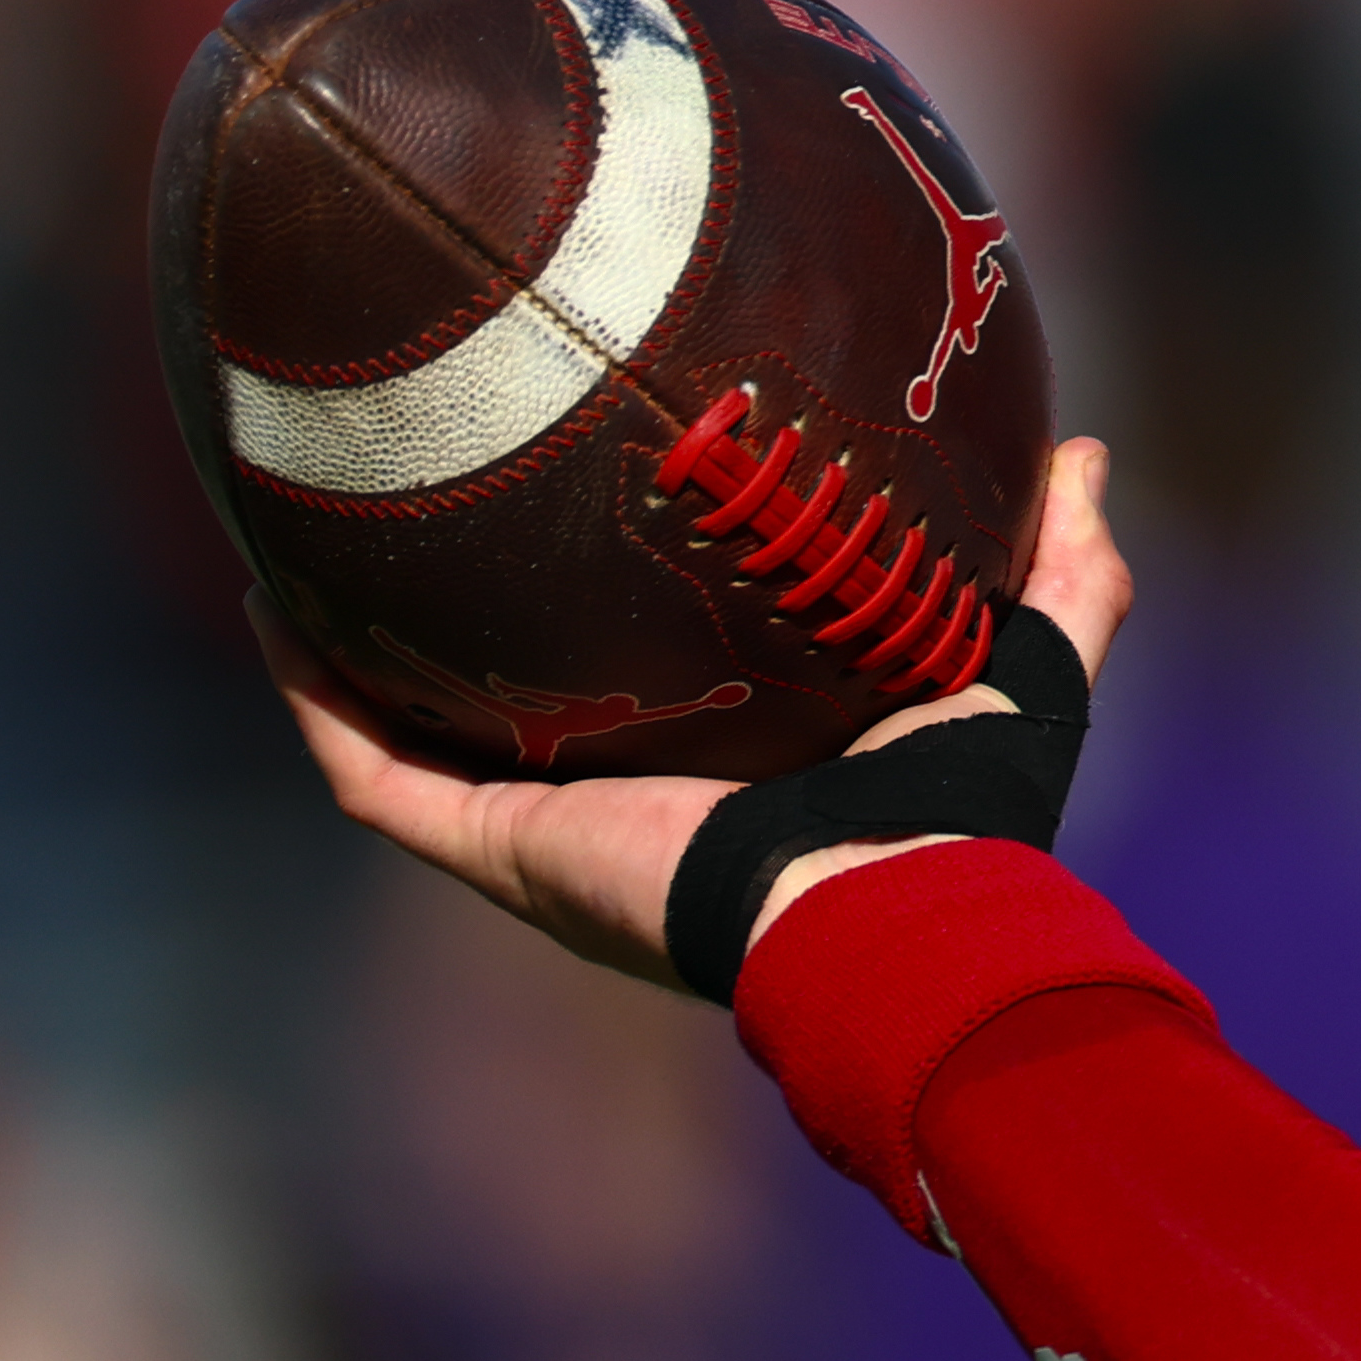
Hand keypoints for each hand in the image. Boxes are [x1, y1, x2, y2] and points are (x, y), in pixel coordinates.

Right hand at [262, 435, 1139, 990]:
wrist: (882, 907)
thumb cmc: (962, 813)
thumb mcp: (1025, 671)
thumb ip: (1067, 572)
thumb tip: (1083, 453)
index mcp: (730, 770)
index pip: (653, 682)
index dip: (617, 606)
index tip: (591, 508)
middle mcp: (622, 801)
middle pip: (516, 709)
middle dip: (465, 626)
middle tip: (430, 503)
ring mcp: (543, 831)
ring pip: (413, 735)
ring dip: (353, 651)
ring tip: (306, 540)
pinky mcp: (496, 848)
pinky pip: (372, 771)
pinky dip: (316, 696)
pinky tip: (277, 608)